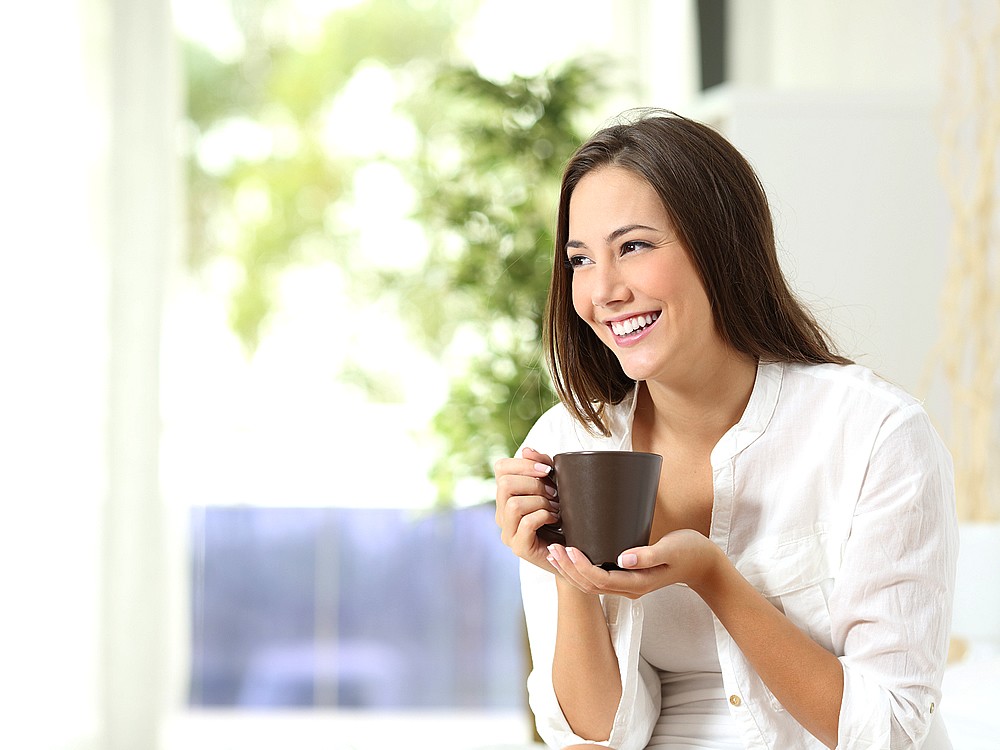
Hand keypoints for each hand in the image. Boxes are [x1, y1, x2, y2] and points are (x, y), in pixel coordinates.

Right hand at [494, 447, 559, 570]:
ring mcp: (508, 532)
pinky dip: (544, 516)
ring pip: (513, 504)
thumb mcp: (555, 486)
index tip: (547, 471)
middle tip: (555, 494)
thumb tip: (527, 450)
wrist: (575, 553)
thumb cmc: (565, 518)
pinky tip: (555, 519)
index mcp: (507, 496)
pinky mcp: (519, 547)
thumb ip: (542, 467)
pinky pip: (526, 523)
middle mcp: (502, 513)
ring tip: (556, 509)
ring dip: (540, 502)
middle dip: (535, 484)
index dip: (524, 464)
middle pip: (505, 484)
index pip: (500, 468)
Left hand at [546, 529, 727, 599]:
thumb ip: (648, 554)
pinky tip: (572, 556)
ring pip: (591, 586)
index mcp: (637, 583)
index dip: (581, 567)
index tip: (569, 548)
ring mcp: (628, 586)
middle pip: (590, 586)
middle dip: (569, 569)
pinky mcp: (628, 578)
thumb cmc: (690, 552)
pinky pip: (599, 579)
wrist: (704, 564)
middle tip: (553, 548)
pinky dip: (581, 570)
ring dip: (571, 571)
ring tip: (555, 552)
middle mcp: (629, 589)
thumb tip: (623, 558)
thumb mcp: (672, 549)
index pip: (600, 580)